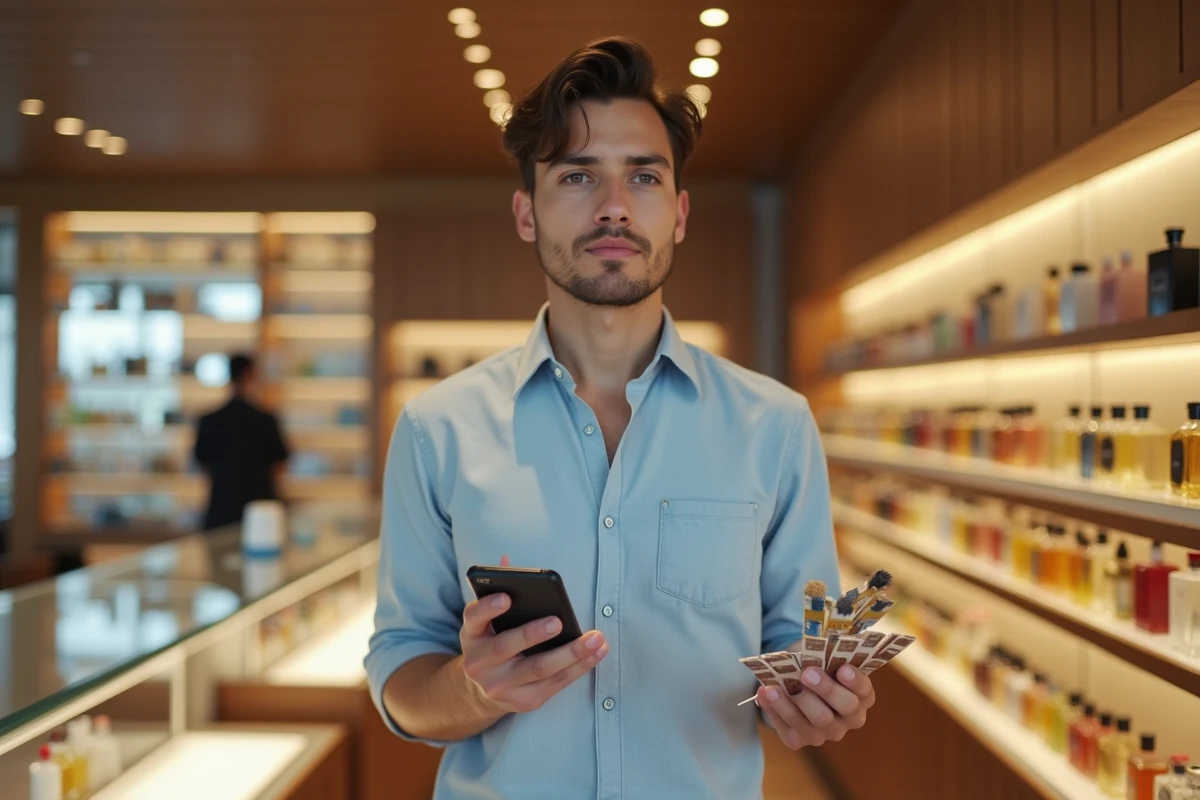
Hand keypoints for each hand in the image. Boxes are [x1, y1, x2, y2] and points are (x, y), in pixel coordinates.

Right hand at [459, 592, 608, 714]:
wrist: (482, 690)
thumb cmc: (492, 642)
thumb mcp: (485, 621)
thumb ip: (496, 592)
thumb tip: (507, 560)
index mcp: (472, 635)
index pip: (474, 618)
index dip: (488, 607)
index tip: (506, 597)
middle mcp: (480, 663)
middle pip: (507, 647)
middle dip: (533, 633)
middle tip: (557, 621)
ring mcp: (501, 686)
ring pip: (538, 669)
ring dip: (570, 653)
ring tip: (595, 638)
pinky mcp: (524, 701)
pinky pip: (556, 684)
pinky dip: (579, 668)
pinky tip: (597, 653)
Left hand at [756, 665, 874, 749]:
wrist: (796, 681)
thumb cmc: (816, 664)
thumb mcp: (824, 655)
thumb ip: (824, 654)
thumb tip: (811, 649)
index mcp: (862, 696)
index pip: (864, 691)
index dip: (855, 681)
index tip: (843, 668)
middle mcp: (849, 719)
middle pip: (843, 708)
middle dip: (825, 690)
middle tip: (807, 674)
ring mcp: (826, 733)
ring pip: (814, 723)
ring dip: (792, 704)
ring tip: (774, 687)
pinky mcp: (801, 740)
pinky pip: (789, 730)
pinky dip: (775, 711)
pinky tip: (764, 694)